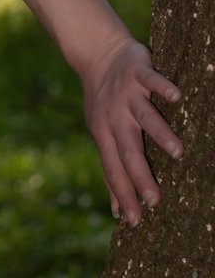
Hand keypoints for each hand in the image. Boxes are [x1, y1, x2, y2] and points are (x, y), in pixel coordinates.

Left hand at [80, 34, 183, 226]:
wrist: (98, 56)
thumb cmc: (103, 103)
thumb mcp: (101, 136)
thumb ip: (112, 170)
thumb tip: (116, 210)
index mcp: (104, 135)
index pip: (113, 171)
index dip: (123, 196)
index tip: (135, 222)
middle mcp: (114, 118)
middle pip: (128, 151)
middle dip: (141, 177)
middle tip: (155, 201)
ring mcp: (127, 95)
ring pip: (145, 117)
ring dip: (160, 135)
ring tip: (178, 153)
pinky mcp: (138, 72)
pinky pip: (152, 80)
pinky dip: (163, 88)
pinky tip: (177, 98)